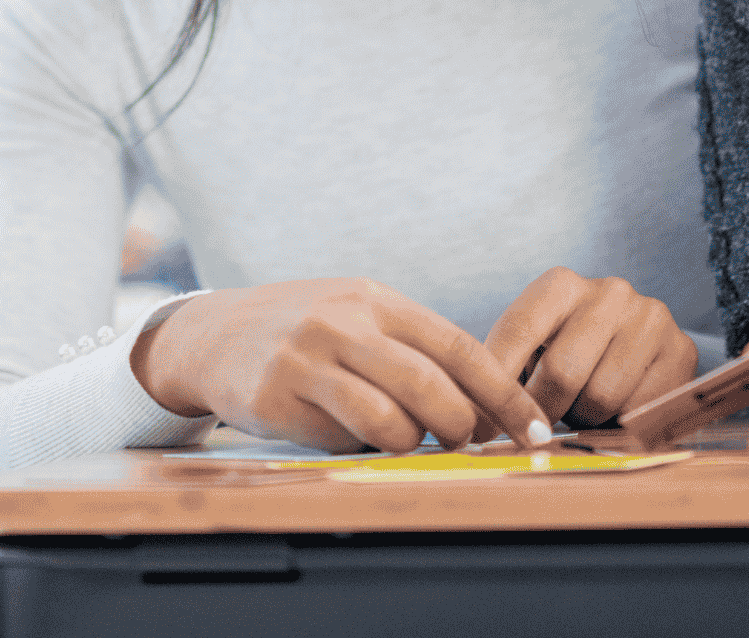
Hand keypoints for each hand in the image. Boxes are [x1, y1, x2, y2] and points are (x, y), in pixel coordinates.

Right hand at [129, 278, 551, 454]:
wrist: (212, 335)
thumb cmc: (304, 331)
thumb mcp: (358, 314)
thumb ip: (413, 346)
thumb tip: (489, 404)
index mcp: (376, 299)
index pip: (460, 347)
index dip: (505, 394)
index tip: (536, 429)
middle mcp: (343, 323)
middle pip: (431, 387)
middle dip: (463, 426)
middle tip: (466, 442)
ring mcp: (307, 360)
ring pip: (390, 422)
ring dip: (410, 443)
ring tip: (401, 436)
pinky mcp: (277, 397)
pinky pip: (342, 440)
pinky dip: (359, 448)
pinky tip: (344, 431)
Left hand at [476, 267, 696, 438]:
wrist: (639, 342)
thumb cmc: (571, 351)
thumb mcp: (535, 347)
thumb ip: (505, 371)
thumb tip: (475, 419)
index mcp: (561, 284)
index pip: (518, 330)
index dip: (497, 384)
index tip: (482, 424)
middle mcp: (610, 292)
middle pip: (561, 371)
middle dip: (542, 410)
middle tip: (537, 428)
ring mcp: (649, 319)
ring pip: (601, 396)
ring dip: (584, 417)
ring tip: (581, 408)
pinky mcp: (681, 351)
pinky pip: (640, 410)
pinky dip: (621, 423)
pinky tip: (616, 410)